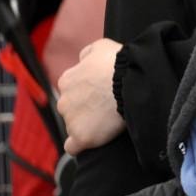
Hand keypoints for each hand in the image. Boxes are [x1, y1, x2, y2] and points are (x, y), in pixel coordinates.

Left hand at [56, 38, 125, 154]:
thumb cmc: (120, 63)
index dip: (88, 96)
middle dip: (86, 112)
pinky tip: (93, 143)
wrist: (132, 83)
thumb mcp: (101, 47)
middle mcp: (63, 101)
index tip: (103, 98)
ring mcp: (71, 120)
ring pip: (75, 128)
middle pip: (72, 111)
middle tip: (108, 111)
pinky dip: (80, 147)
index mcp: (67, 80)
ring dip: (88, 127)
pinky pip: (73, 148)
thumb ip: (88, 54)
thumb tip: (84, 60)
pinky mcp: (82, 137)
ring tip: (108, 125)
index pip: (72, 92)